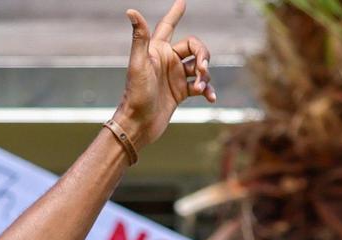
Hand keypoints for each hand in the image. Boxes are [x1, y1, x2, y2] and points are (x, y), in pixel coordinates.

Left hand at [115, 0, 215, 149]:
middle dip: (203, 56)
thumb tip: (130, 11)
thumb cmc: (136, 95)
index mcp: (157, 50)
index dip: (175, 13)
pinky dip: (208, 90)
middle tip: (202, 69)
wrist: (138, 125)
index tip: (182, 2)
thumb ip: (139, 38)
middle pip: (194, 47)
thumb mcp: (138, 64)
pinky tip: (210, 97)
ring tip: (199, 89)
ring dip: (205, 76)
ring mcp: (175, 76)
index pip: (168, 26)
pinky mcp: (180, 92)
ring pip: (200, 67)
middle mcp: (167, 61)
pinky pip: (200, 86)